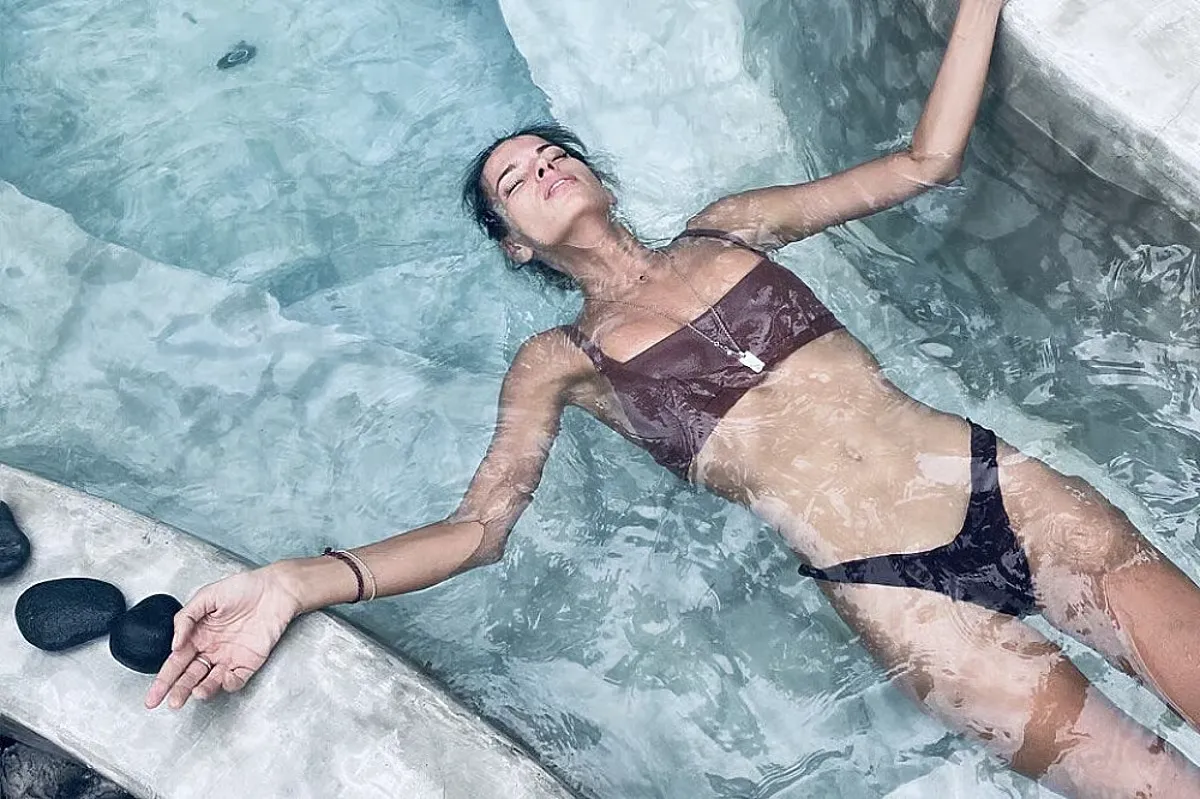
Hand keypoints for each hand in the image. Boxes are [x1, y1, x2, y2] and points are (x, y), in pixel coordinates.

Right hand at [144, 564, 301, 710]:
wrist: (275, 589)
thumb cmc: (243, 587)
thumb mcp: (207, 596)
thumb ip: (186, 618)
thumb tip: (174, 645)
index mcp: (197, 635)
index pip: (176, 662)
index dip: (163, 680)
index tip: (152, 698)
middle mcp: (211, 650)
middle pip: (190, 676)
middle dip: (179, 690)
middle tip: (172, 702)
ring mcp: (229, 658)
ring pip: (211, 681)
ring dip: (202, 690)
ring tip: (196, 693)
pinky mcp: (249, 662)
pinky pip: (236, 679)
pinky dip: (229, 683)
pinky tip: (224, 680)